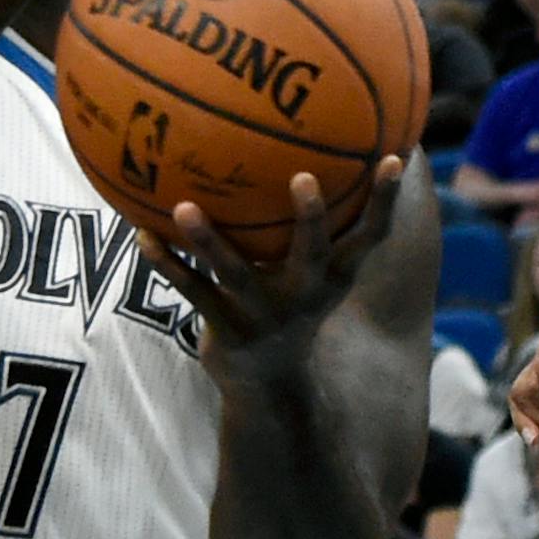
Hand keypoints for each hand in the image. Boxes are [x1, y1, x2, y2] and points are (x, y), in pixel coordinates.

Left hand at [139, 162, 405, 375]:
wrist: (268, 384)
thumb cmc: (289, 305)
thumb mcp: (314, 272)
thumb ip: (315, 224)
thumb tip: (320, 154)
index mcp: (333, 277)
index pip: (371, 235)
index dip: (386, 200)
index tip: (396, 157)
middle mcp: (304, 293)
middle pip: (313, 252)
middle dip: (310, 217)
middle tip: (303, 177)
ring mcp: (263, 313)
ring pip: (235, 272)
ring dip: (208, 240)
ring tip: (183, 206)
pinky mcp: (226, 329)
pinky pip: (192, 290)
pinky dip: (167, 262)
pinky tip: (142, 233)